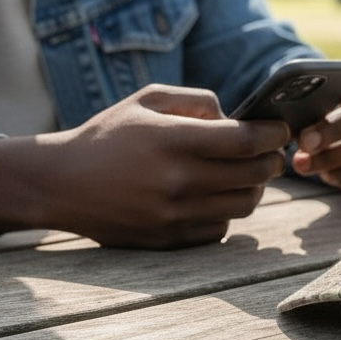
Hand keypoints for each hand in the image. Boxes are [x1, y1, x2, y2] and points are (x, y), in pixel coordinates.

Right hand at [0, 85, 290, 248]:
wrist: (61, 183)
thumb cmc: (108, 134)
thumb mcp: (148, 100)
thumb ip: (197, 99)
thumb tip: (236, 116)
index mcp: (172, 140)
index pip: (244, 140)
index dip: (272, 133)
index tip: (279, 128)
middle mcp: (176, 181)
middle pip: (252, 176)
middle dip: (271, 161)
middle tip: (272, 151)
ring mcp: (173, 215)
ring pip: (242, 206)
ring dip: (254, 188)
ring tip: (247, 174)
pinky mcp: (168, 240)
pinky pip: (219, 229)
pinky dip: (226, 212)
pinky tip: (216, 196)